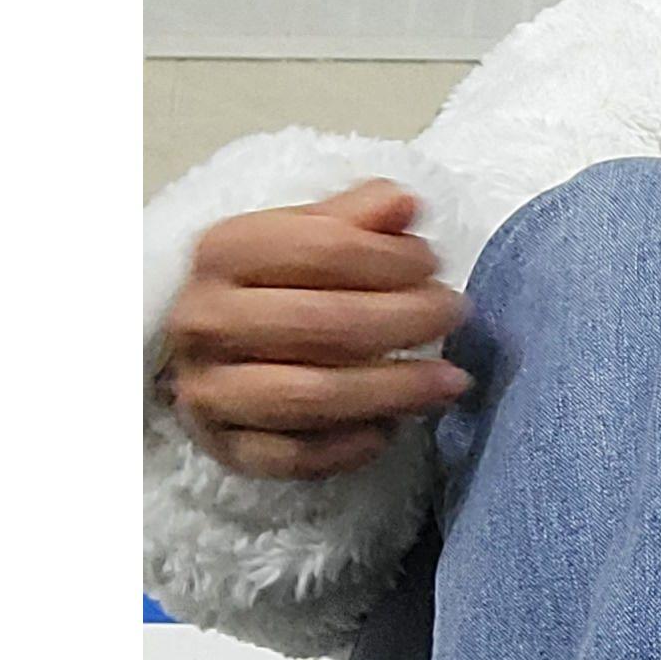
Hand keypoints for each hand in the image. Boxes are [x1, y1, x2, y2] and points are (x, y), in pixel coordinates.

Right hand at [157, 180, 470, 479]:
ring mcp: (209, 390)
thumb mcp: (305, 235)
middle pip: (323, 324)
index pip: (322, 249)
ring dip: (395, 390)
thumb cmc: (274, 285)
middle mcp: (204, 320)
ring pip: (313, 395)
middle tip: (456, 314)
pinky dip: (354, 444)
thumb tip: (405, 202)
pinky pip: (299, 456)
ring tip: (453, 380)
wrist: (207, 350)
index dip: (392, 258)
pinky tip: (395, 425)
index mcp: (223, 252)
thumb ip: (355, 218)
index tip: (433, 265)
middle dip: (406, 320)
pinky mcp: (226, 448)